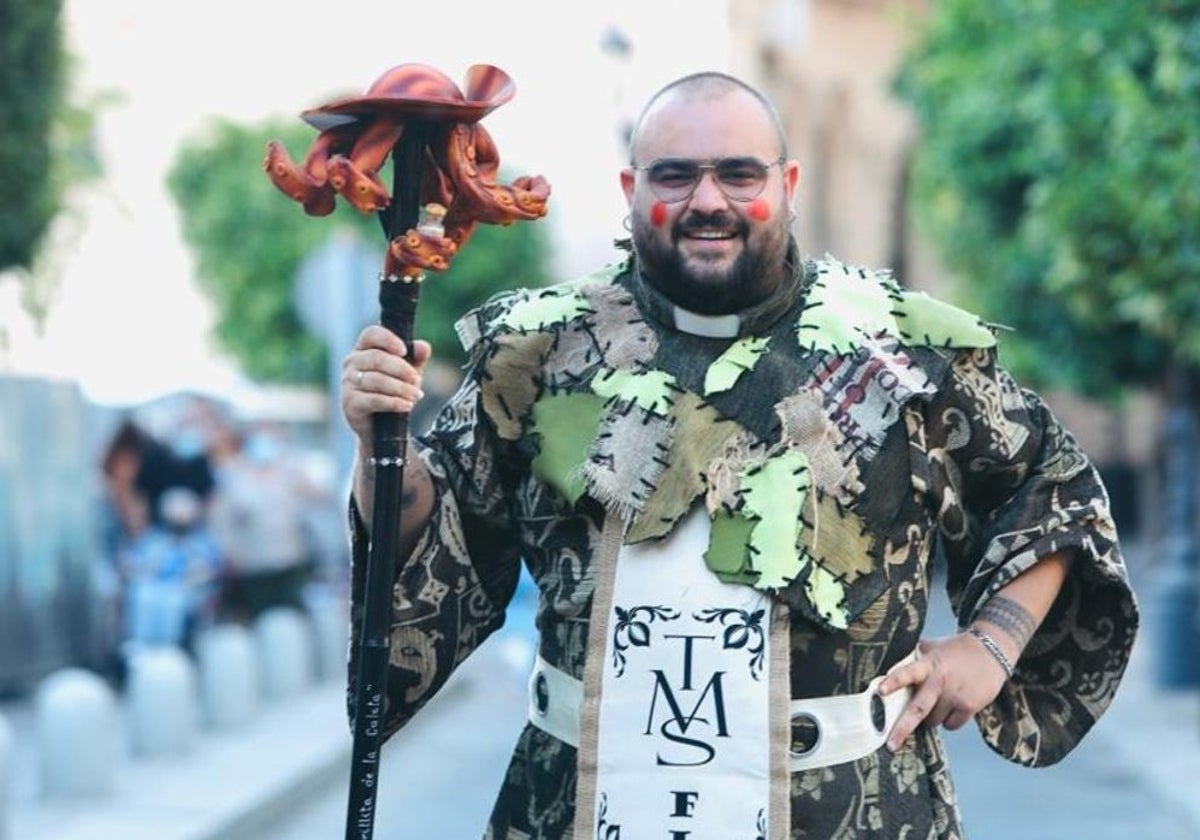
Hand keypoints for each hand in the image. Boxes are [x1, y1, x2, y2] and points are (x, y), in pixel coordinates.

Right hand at [341, 325, 431, 442]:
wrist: (380, 427)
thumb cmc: (392, 392)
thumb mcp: (408, 373)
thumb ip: (416, 358)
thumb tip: (424, 347)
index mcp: (364, 349)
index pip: (371, 334)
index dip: (388, 339)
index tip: (405, 350)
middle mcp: (352, 362)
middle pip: (376, 358)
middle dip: (402, 369)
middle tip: (417, 381)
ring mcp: (348, 383)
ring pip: (376, 380)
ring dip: (401, 388)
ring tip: (416, 396)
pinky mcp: (350, 403)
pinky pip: (374, 399)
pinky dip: (394, 402)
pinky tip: (407, 405)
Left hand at [878, 631, 1009, 750]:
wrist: (992, 650)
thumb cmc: (956, 650)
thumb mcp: (933, 649)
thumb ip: (916, 661)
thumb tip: (893, 673)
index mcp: (928, 665)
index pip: (907, 673)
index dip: (894, 681)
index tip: (880, 690)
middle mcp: (940, 681)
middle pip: (918, 709)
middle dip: (902, 728)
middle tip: (890, 745)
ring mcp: (955, 695)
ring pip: (933, 720)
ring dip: (931, 717)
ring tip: (939, 701)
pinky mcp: (969, 706)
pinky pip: (951, 725)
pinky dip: (949, 721)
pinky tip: (954, 706)